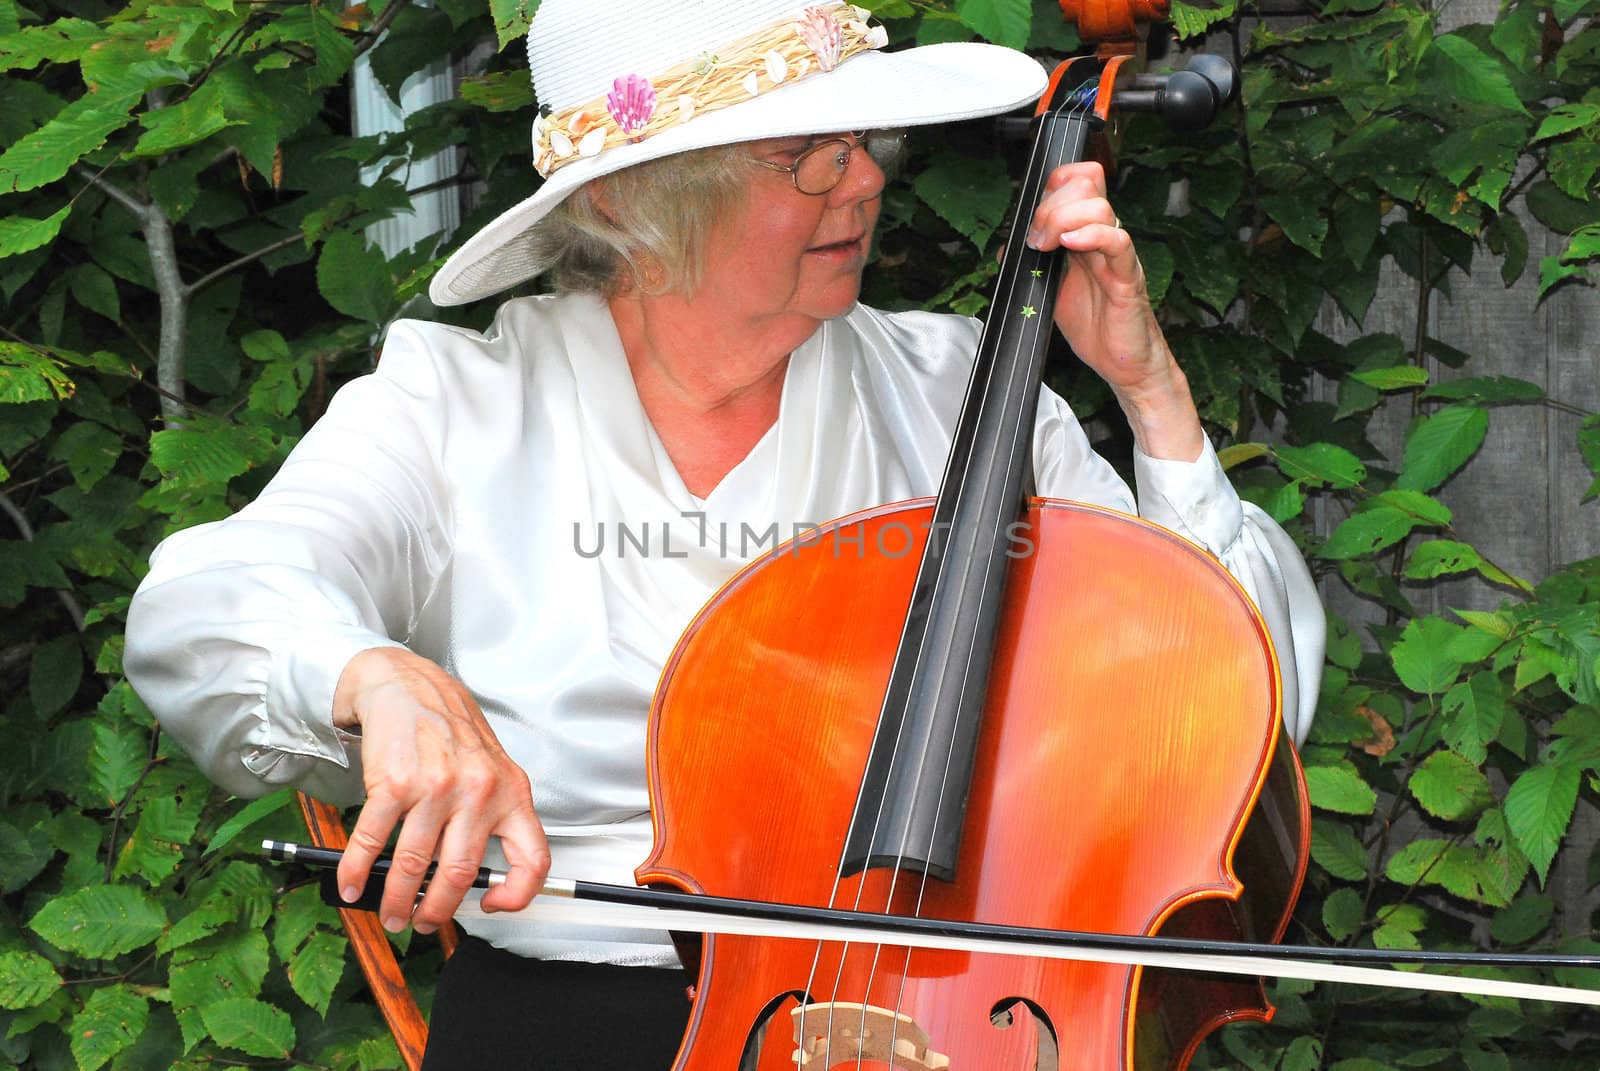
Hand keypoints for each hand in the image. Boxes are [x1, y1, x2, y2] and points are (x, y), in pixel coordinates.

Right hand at [331, 647, 549, 932]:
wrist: (412, 687)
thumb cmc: (454, 734)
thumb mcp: (494, 771)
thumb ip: (495, 819)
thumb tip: (481, 879)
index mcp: (511, 793)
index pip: (532, 857)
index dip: (518, 894)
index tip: (494, 906)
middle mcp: (478, 792)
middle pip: (461, 874)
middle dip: (437, 911)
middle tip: (423, 922)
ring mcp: (436, 787)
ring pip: (414, 865)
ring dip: (396, 900)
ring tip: (389, 913)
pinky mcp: (394, 783)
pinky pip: (372, 841)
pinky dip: (357, 871)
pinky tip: (353, 885)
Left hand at [1027, 161, 1203, 461]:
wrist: (1122, 364)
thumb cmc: (1095, 327)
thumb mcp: (1051, 289)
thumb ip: (1032, 265)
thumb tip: (1006, 248)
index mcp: (1086, 235)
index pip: (1078, 181)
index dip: (1054, 185)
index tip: (1032, 216)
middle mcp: (1103, 238)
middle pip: (1086, 186)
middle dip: (1050, 205)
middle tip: (1036, 238)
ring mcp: (1117, 255)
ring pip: (1099, 207)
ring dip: (1063, 219)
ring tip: (1048, 246)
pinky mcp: (1127, 277)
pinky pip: (1117, 242)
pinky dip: (1091, 235)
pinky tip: (1071, 243)